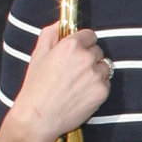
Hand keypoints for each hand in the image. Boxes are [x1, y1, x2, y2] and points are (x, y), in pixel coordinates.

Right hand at [13, 22, 112, 141]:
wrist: (39, 118)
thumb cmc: (36, 87)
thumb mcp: (38, 54)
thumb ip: (50, 34)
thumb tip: (61, 23)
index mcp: (70, 46)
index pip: (90, 35)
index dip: (84, 43)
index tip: (78, 50)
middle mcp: (86, 58)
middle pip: (98, 51)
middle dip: (89, 58)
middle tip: (75, 71)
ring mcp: (96, 75)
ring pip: (105, 66)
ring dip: (96, 72)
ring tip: (78, 83)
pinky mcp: (102, 92)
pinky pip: (106, 83)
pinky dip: (98, 87)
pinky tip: (82, 94)